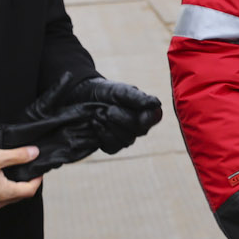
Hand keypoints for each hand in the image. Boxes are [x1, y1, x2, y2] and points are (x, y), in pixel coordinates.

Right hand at [0, 146, 41, 211]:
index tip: (38, 170)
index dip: (37, 180)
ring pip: (10, 198)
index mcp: (3, 193)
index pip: (29, 190)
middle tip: (28, 169)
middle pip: (20, 195)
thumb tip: (34, 153)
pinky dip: (4, 190)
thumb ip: (17, 156)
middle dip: (27, 183)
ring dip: (15, 187)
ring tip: (14, 172)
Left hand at [36, 74, 162, 153]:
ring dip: (109, 126)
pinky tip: (95, 124)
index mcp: (146, 111)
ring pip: (125, 141)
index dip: (143, 117)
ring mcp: (126, 138)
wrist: (82, 97)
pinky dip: (102, 135)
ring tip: (98, 113)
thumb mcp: (119, 90)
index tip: (129, 111)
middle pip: (137, 131)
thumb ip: (136, 97)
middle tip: (107, 108)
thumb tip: (156, 104)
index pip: (152, 119)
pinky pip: (112, 147)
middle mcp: (140, 127)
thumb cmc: (104, 91)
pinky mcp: (112, 146)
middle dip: (119, 118)